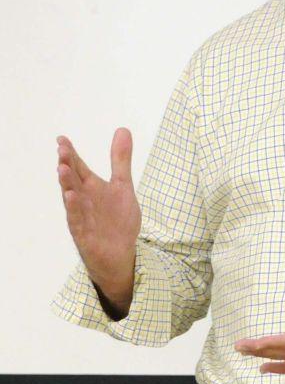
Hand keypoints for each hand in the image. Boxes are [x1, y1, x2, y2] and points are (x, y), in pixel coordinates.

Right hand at [56, 127, 140, 310]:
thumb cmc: (117, 219)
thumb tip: (122, 129)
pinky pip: (77, 220)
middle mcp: (83, 199)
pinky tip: (71, 196)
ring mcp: (82, 216)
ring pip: (71, 198)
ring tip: (62, 168)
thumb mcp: (123, 185)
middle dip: (67, 164)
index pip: (78, 167)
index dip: (71, 153)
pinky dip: (74, 208)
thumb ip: (120, 160)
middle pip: (72, 179)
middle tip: (61, 149)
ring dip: (67, 184)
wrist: (121, 253)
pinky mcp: (84, 233)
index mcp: (91, 187)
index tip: (62, 139)